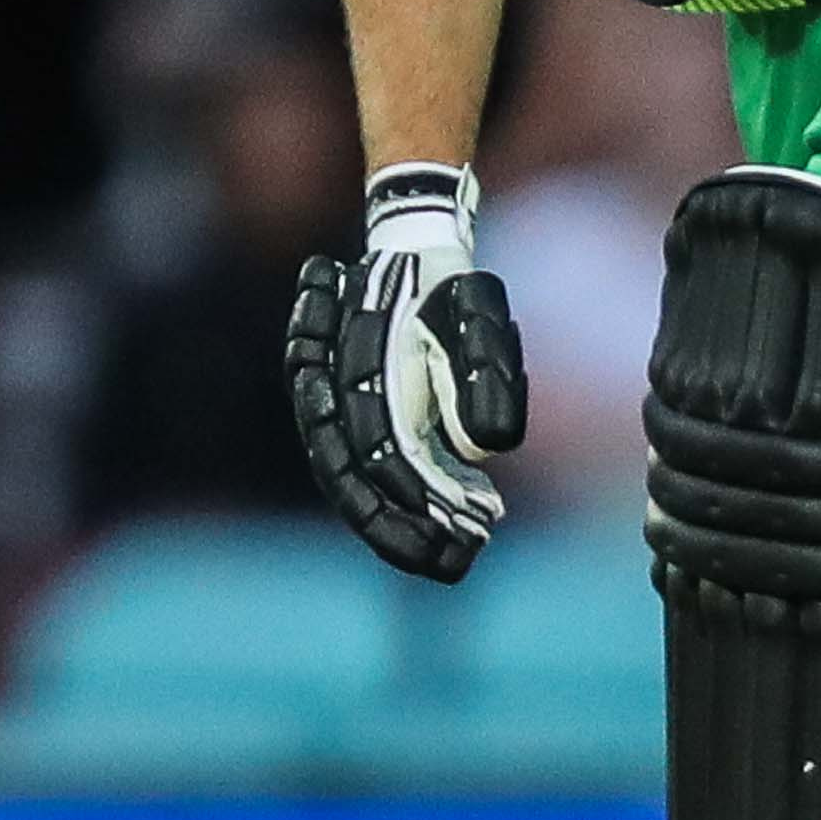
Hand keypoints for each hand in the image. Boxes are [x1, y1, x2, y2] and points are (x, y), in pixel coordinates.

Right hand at [284, 162, 526, 582]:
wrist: (414, 254)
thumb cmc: (447, 287)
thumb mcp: (475, 313)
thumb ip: (481, 373)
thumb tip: (486, 447)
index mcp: (360, 375)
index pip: (381, 459)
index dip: (416, 504)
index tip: (459, 537)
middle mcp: (334, 400)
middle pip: (356, 484)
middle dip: (399, 530)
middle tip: (452, 565)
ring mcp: (334, 411)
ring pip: (350, 484)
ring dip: (392, 527)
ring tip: (446, 561)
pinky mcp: (348, 419)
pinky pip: (354, 471)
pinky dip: (387, 506)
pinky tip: (429, 537)